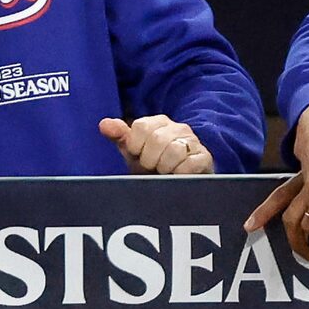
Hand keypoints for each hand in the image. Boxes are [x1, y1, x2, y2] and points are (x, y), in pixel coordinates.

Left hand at [99, 114, 213, 174]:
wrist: (177, 185)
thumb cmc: (152, 167)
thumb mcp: (133, 152)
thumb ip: (119, 137)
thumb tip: (104, 124)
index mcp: (158, 123)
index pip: (141, 126)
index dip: (135, 146)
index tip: (139, 155)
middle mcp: (178, 128)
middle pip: (157, 139)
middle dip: (149, 159)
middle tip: (152, 167)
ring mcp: (193, 142)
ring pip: (174, 151)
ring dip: (164, 167)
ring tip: (164, 172)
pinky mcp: (204, 158)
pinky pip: (189, 164)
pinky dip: (179, 174)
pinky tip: (177, 176)